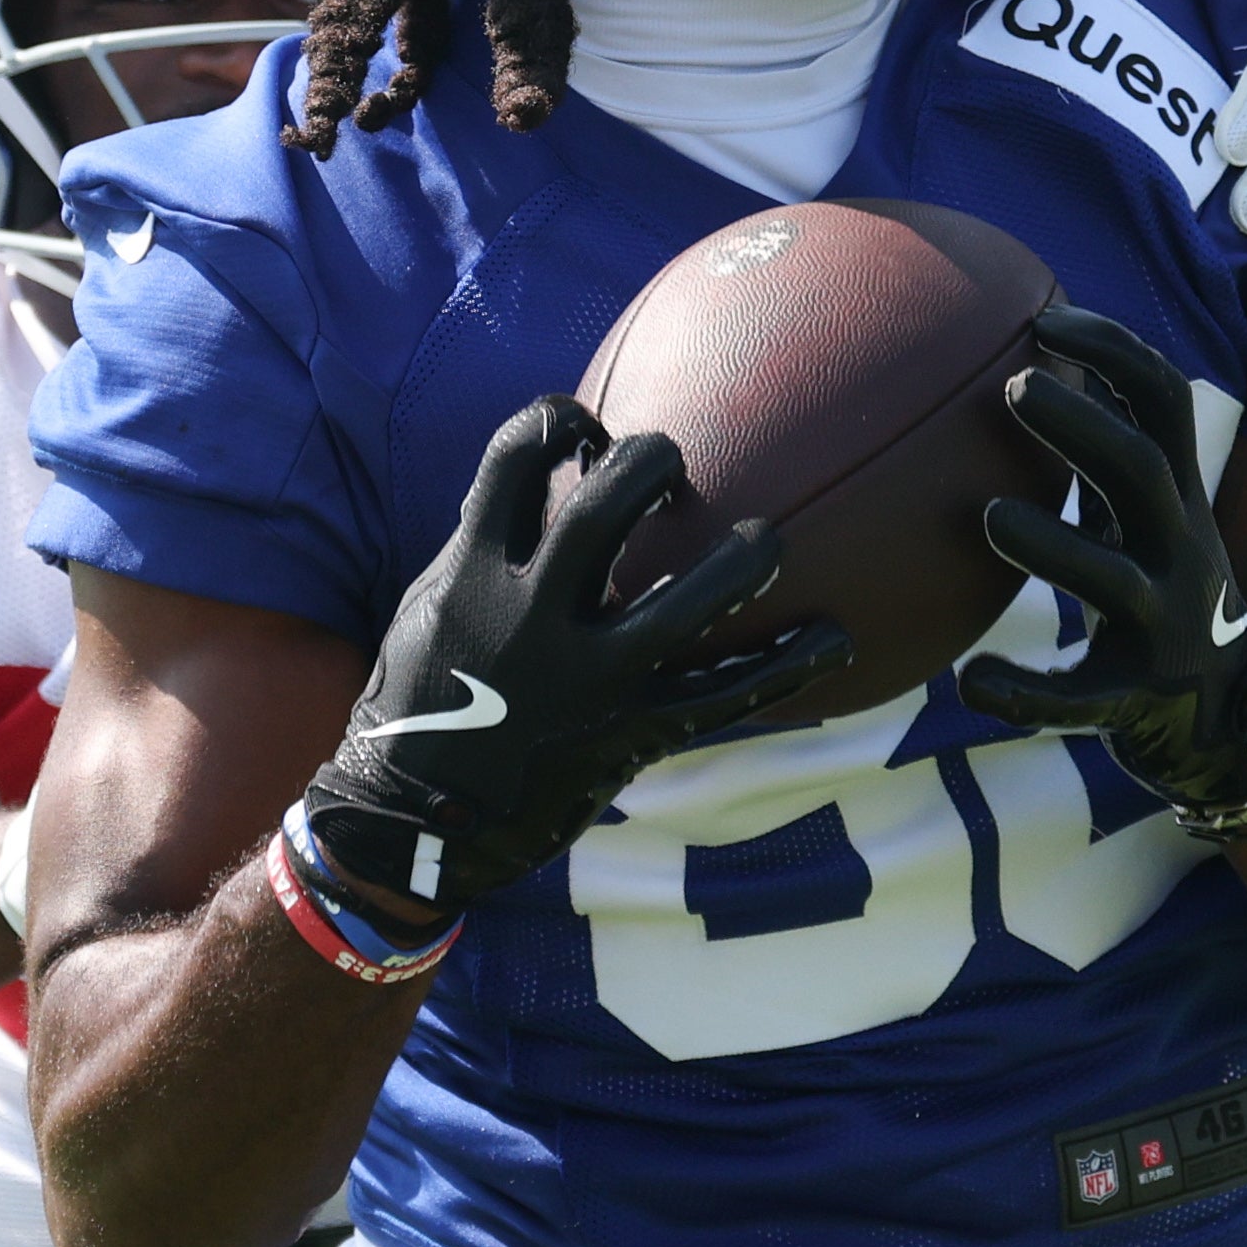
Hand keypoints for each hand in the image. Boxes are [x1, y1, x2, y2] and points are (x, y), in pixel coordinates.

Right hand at [300, 395, 850, 914]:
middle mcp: (533, 615)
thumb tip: (548, 483)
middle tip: (672, 468)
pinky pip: (730, 694)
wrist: (411, 825)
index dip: (558, 421)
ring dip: (745, 558)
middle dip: (652, 462)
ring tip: (767, 541)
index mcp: (473, 571)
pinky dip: (792, 663)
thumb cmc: (418, 703)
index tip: (583, 430)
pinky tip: (835, 637)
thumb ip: (486, 545)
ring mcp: (589, 678)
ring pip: (692, 600)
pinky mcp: (632, 732)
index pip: (518, 455)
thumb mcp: (430, 607)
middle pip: (609, 504)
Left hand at [954, 307, 1246, 842]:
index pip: (1162, 400)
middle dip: (1084, 425)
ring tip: (991, 517)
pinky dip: (1027, 692)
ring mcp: (1162, 625)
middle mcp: (1179, 550)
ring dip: (1055, 546)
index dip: (1113, 351)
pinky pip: (1080, 699)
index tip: (1045, 320)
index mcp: (1177, 496)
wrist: (1231, 715)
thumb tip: (1026, 356)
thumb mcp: (1145, 513)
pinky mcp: (1133, 698)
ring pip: (1114, 580)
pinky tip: (973, 680)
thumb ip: (1105, 450)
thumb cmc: (1160, 590)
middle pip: (1144, 470)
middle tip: (1012, 387)